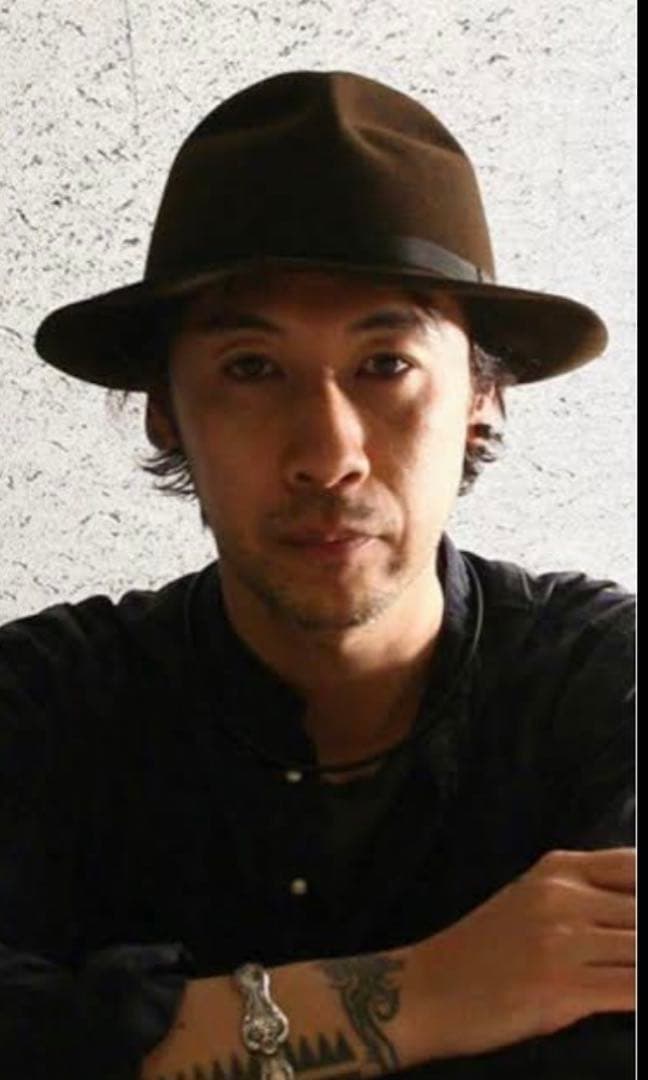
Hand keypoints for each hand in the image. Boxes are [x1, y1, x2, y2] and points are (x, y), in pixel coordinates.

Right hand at [414, 848, 634, 1056]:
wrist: (429, 989)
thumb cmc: (483, 950)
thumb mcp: (531, 900)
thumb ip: (586, 898)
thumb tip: (634, 913)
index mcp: (558, 869)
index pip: (634, 865)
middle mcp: (563, 896)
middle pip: (644, 909)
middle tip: (639, 949)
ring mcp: (562, 942)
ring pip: (643, 949)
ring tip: (638, 969)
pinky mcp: (563, 988)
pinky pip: (632, 989)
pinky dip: (644, 993)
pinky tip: (640, 997)